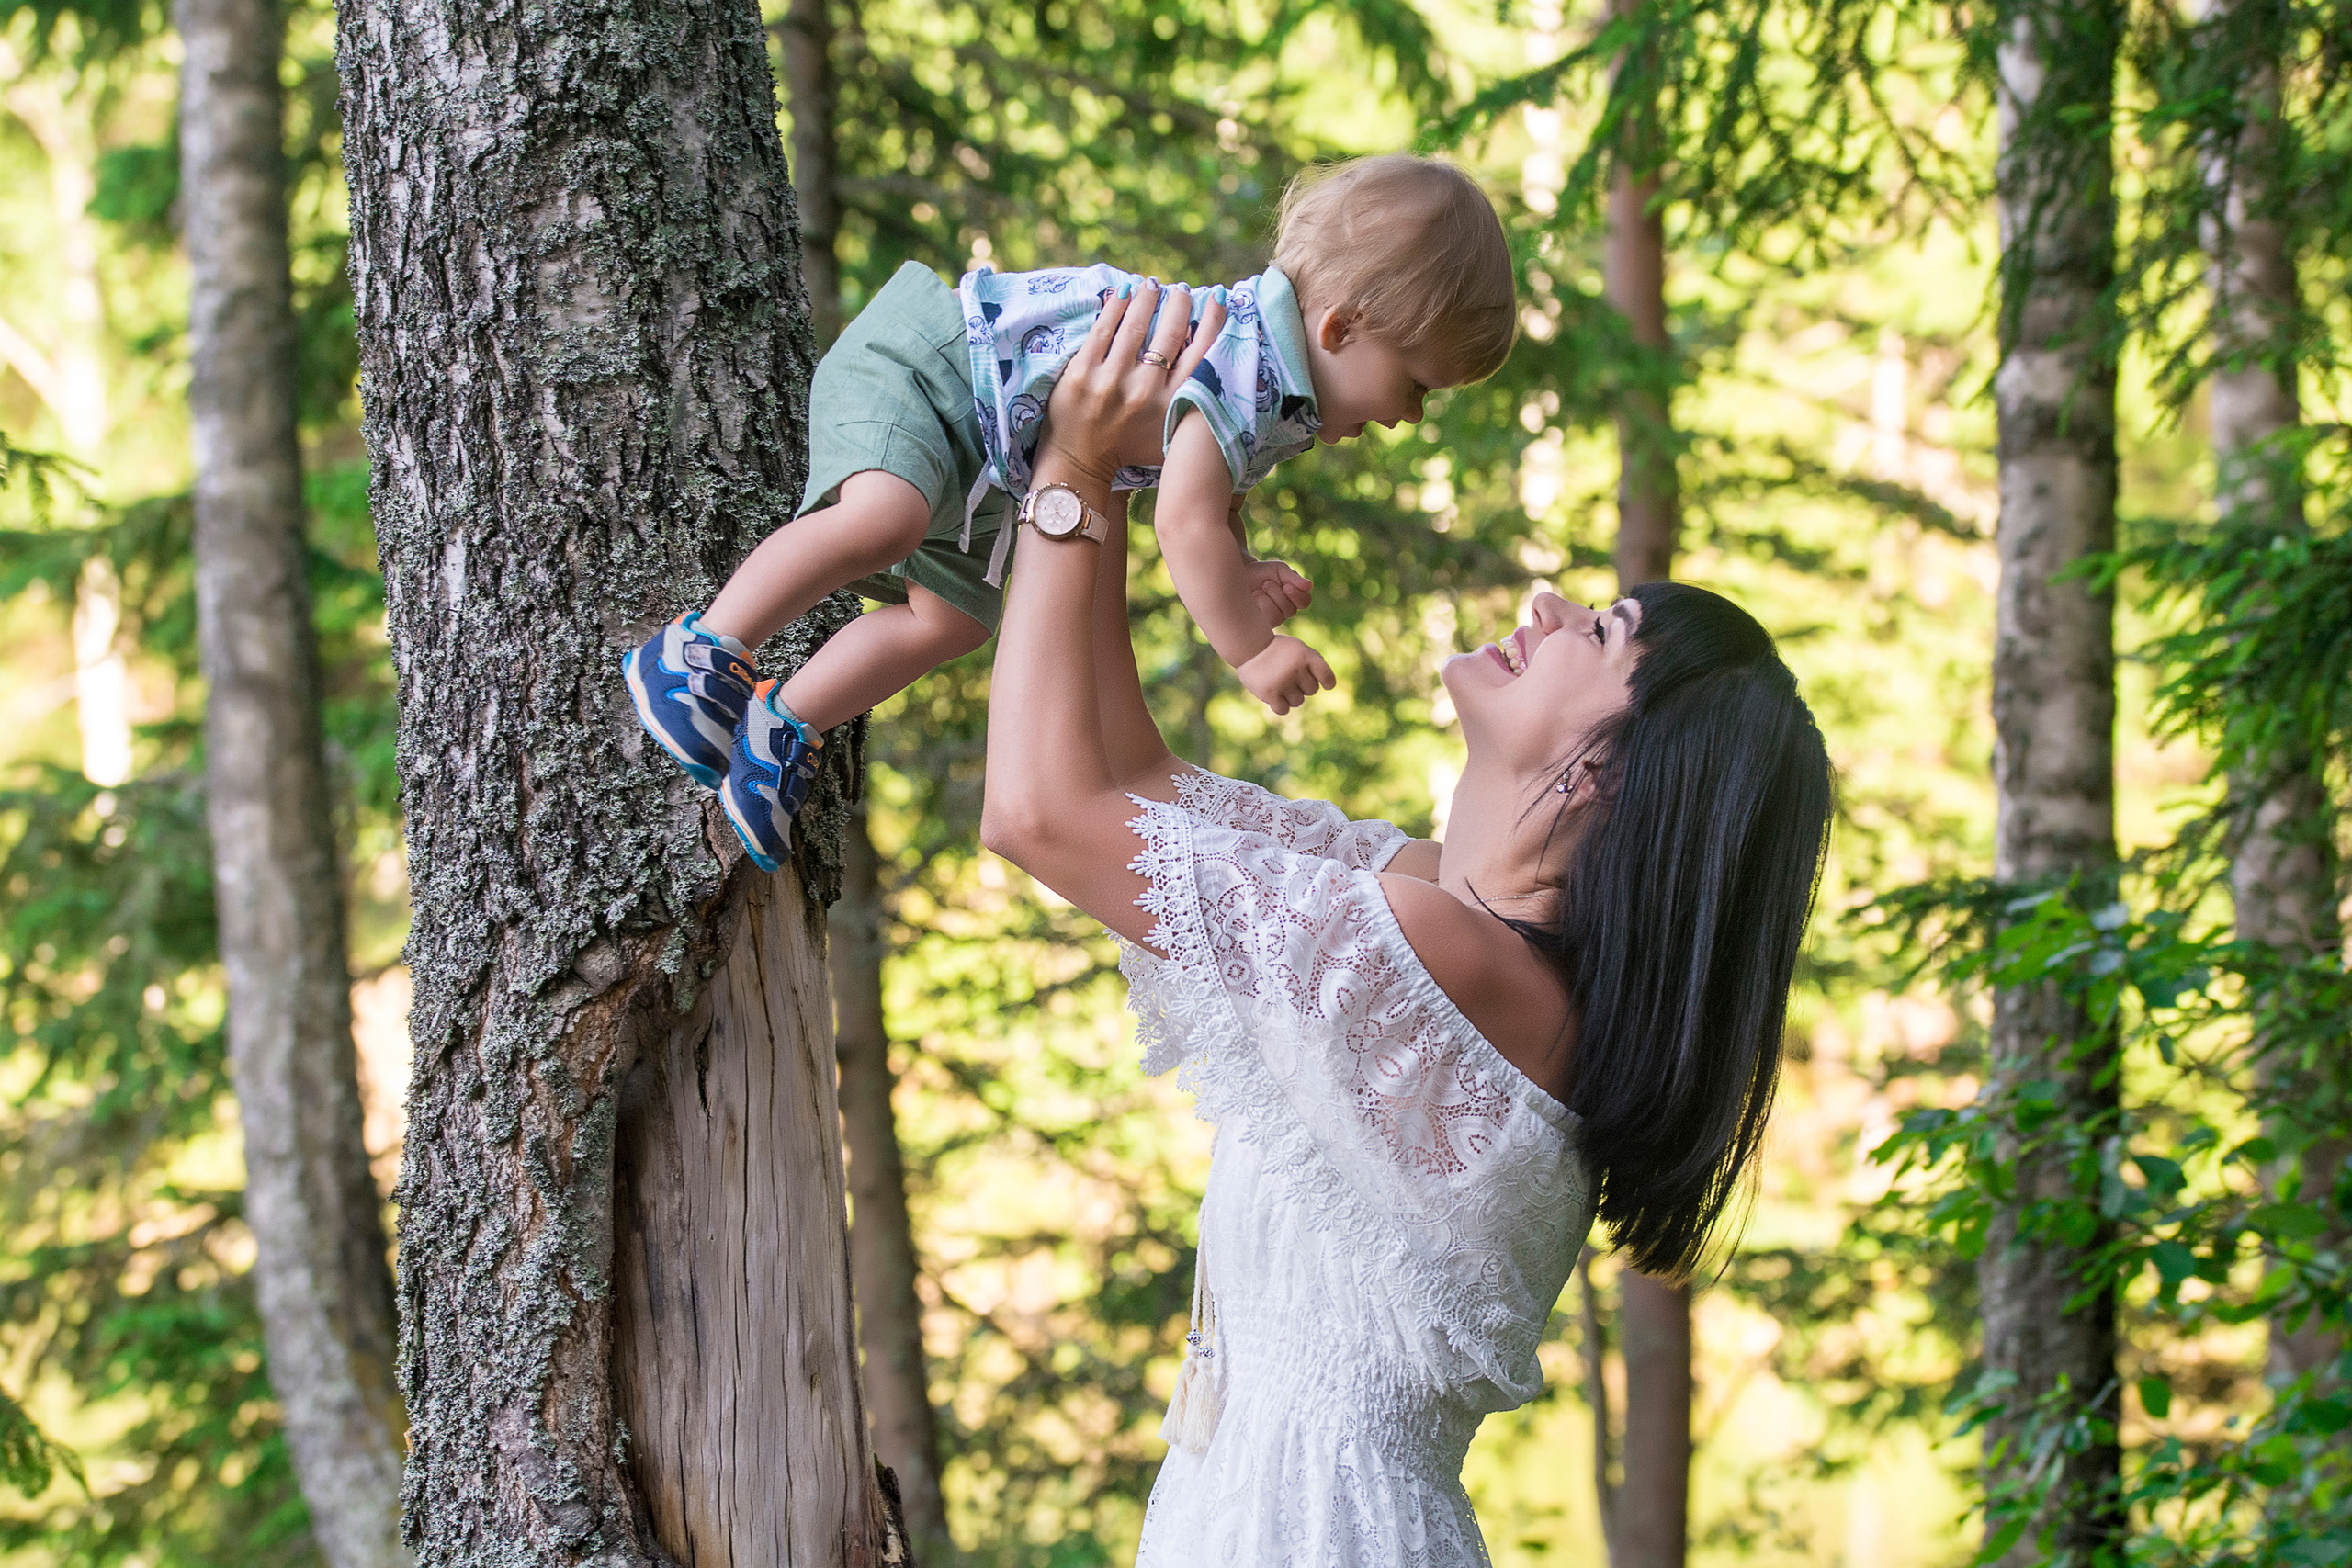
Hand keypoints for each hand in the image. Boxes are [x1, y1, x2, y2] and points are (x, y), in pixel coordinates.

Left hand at [1040, 279, 1226, 484]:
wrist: (1080, 462)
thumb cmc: (1131, 447)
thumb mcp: (1170, 431)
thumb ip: (1191, 402)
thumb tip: (1212, 356)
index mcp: (1171, 405)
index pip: (1201, 352)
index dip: (1213, 320)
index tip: (1218, 298)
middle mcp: (1144, 392)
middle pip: (1170, 333)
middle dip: (1179, 303)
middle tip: (1181, 289)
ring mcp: (1110, 381)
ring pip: (1135, 326)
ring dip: (1147, 298)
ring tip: (1153, 285)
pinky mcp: (1082, 373)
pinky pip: (1103, 330)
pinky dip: (1116, 306)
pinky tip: (1125, 292)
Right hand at [1236, 634, 1335, 715]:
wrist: (1249, 647)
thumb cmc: (1276, 649)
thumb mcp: (1297, 648)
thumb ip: (1313, 661)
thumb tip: (1328, 683)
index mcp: (1306, 656)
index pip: (1326, 676)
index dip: (1328, 682)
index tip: (1326, 685)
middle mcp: (1297, 669)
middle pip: (1311, 690)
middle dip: (1303, 686)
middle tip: (1289, 677)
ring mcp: (1283, 682)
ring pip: (1298, 702)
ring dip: (1291, 696)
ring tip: (1279, 684)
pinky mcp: (1270, 693)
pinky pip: (1284, 710)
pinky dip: (1281, 706)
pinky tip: (1275, 698)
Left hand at [1245, 558, 1312, 625]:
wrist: (1241, 575)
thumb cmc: (1262, 572)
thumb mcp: (1279, 570)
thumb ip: (1293, 578)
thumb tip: (1310, 586)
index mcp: (1294, 597)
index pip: (1305, 601)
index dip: (1298, 595)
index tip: (1286, 585)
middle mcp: (1286, 611)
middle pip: (1290, 610)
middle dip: (1277, 594)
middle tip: (1266, 583)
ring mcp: (1274, 619)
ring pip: (1278, 617)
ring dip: (1268, 601)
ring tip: (1258, 591)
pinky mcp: (1261, 625)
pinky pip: (1267, 621)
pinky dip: (1261, 606)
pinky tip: (1254, 598)